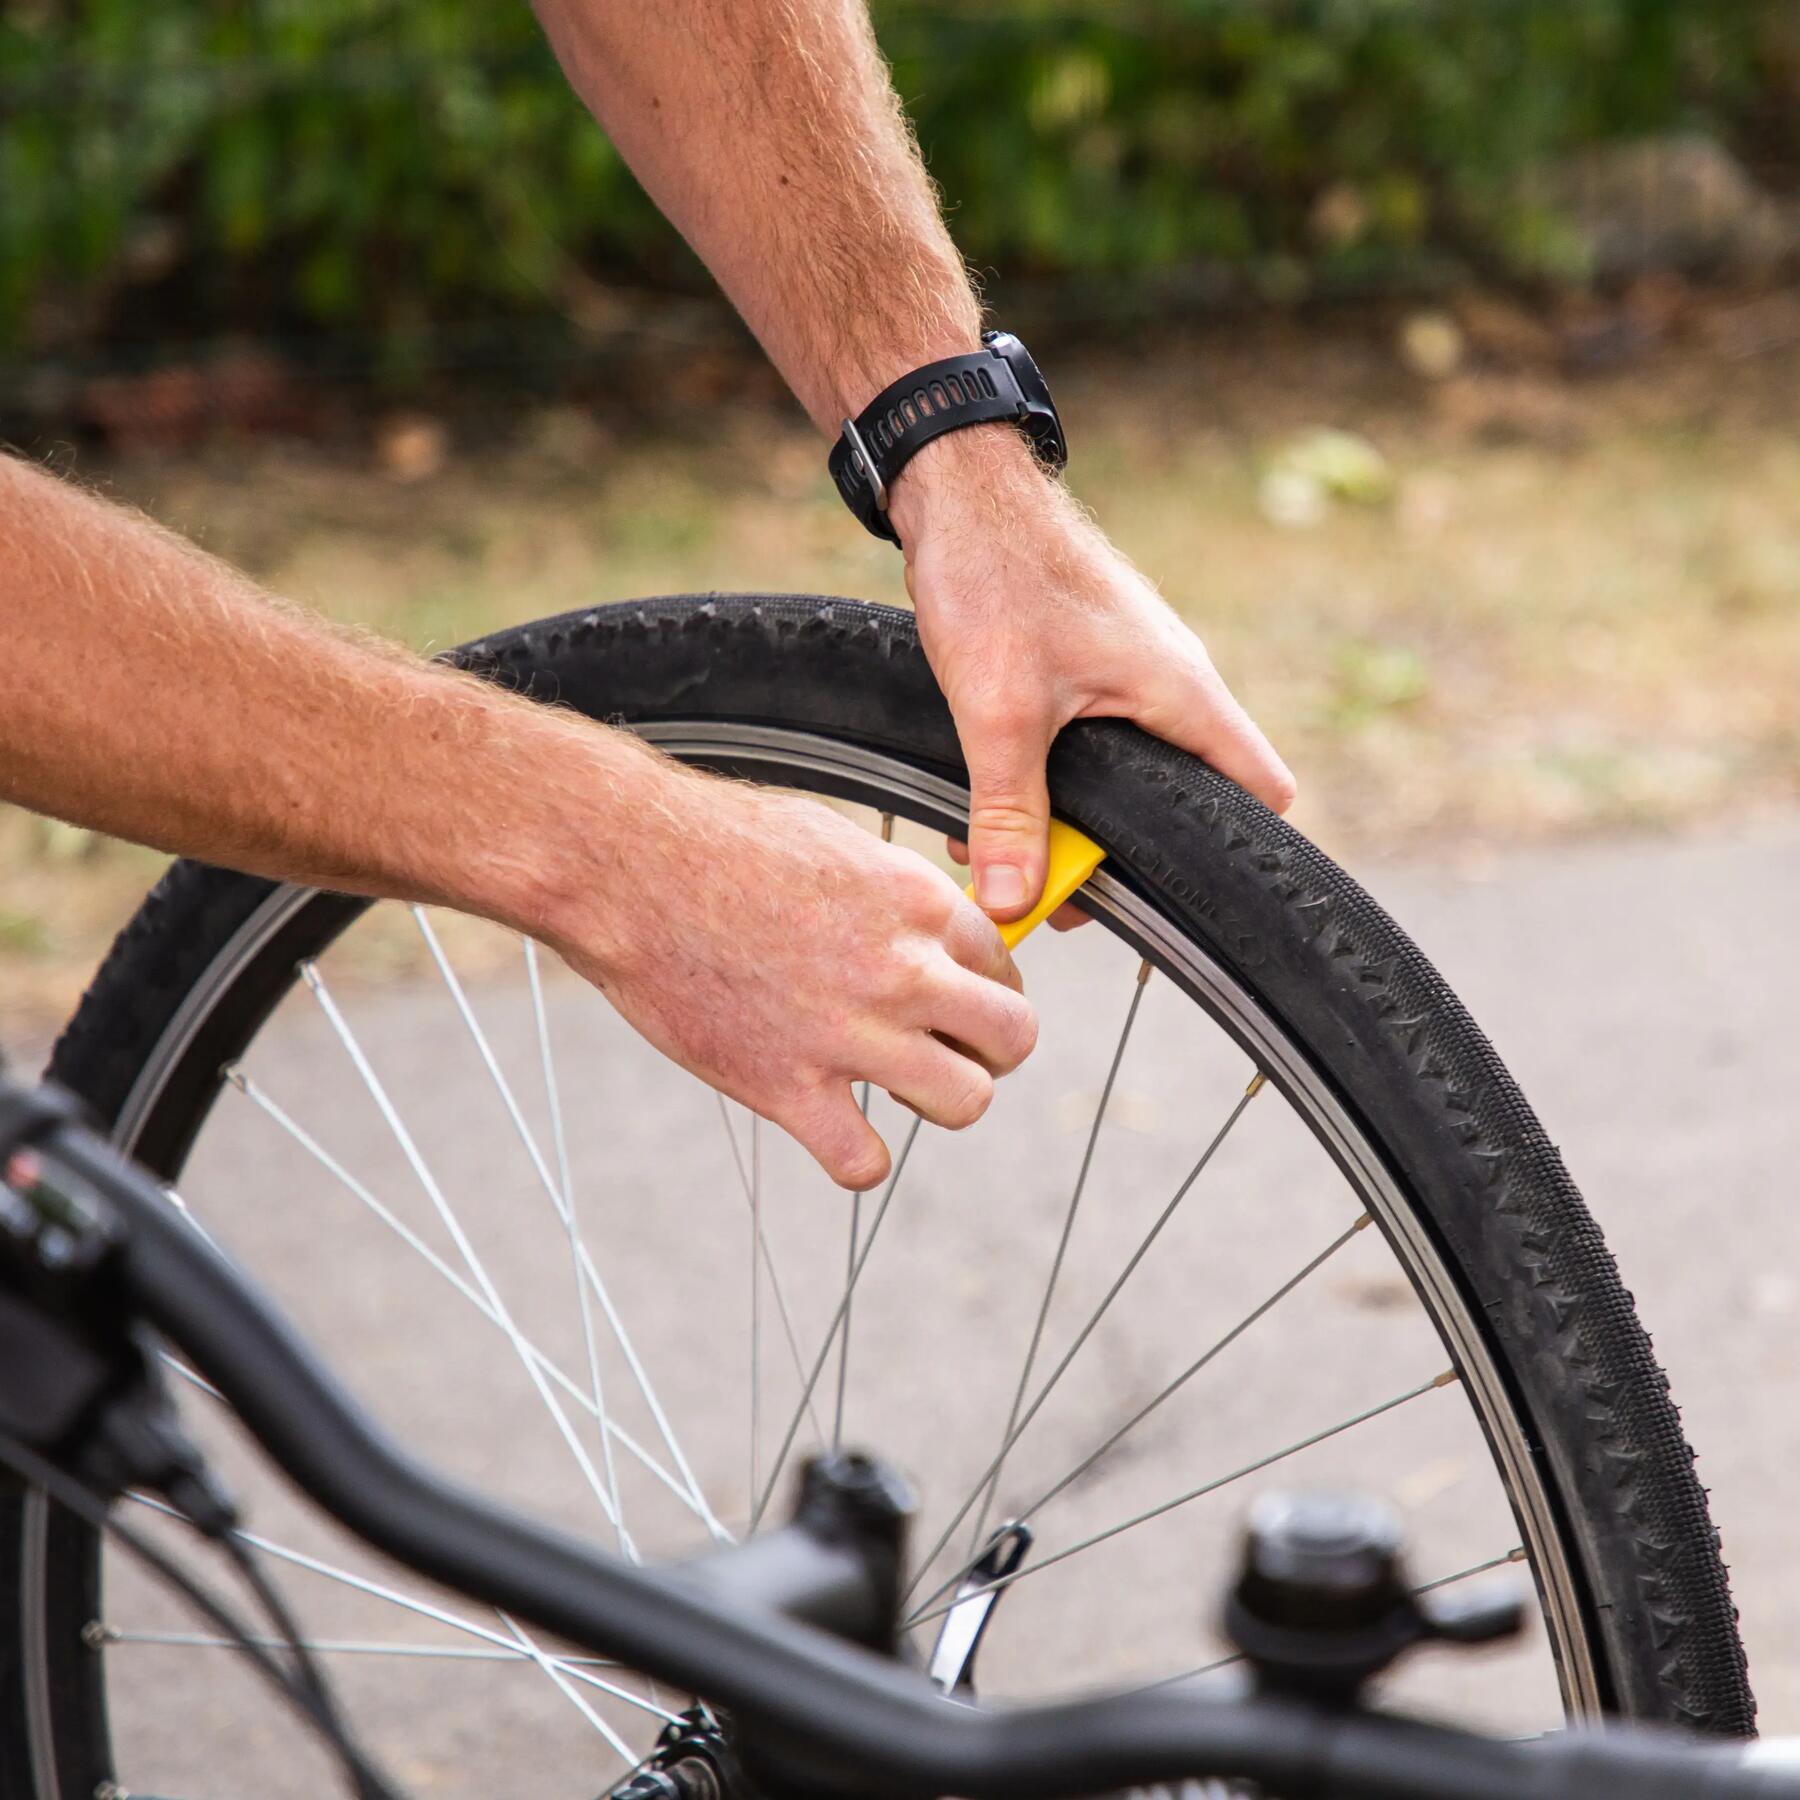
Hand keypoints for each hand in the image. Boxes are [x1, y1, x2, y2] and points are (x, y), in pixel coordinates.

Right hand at [535, 758, 1036, 1189]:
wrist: (630, 868)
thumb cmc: (720, 842)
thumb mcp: (837, 841)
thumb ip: (897, 893)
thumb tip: (930, 927)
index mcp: (918, 902)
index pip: (1005, 966)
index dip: (984, 986)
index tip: (956, 998)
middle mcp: (902, 971)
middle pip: (1012, 1038)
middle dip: (988, 1048)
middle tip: (949, 1048)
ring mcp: (849, 1035)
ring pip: (964, 1102)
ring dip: (941, 1100)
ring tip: (902, 1085)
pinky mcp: (787, 1088)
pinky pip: (864, 1161)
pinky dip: (856, 1156)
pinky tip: (835, 1127)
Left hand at [888, 428, 1296, 922]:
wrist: (958, 489)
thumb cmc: (998, 577)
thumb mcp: (1000, 712)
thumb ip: (1010, 813)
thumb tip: (1012, 901)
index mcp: (1183, 697)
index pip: (1263, 792)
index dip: (1232, 854)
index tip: (1167, 897)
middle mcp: (1173, 687)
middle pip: (1181, 801)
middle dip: (1115, 855)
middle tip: (1053, 893)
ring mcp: (1132, 673)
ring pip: (1123, 776)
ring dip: (1067, 821)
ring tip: (1000, 854)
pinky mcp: (1090, 664)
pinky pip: (1088, 743)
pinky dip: (1047, 780)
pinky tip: (986, 801)